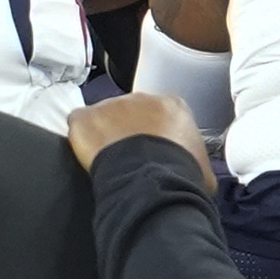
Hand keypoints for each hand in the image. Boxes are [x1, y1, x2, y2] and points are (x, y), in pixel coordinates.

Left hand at [66, 89, 202, 168]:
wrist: (153, 180)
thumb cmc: (179, 175)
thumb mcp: (201, 166)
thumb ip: (195, 160)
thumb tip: (197, 173)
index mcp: (172, 105)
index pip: (159, 114)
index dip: (152, 134)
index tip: (150, 150)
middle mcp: (141, 98)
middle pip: (129, 112)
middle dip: (127, 133)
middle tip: (128, 158)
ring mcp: (111, 105)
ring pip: (103, 117)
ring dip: (104, 136)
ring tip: (109, 162)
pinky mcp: (86, 117)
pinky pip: (78, 122)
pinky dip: (80, 138)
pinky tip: (88, 157)